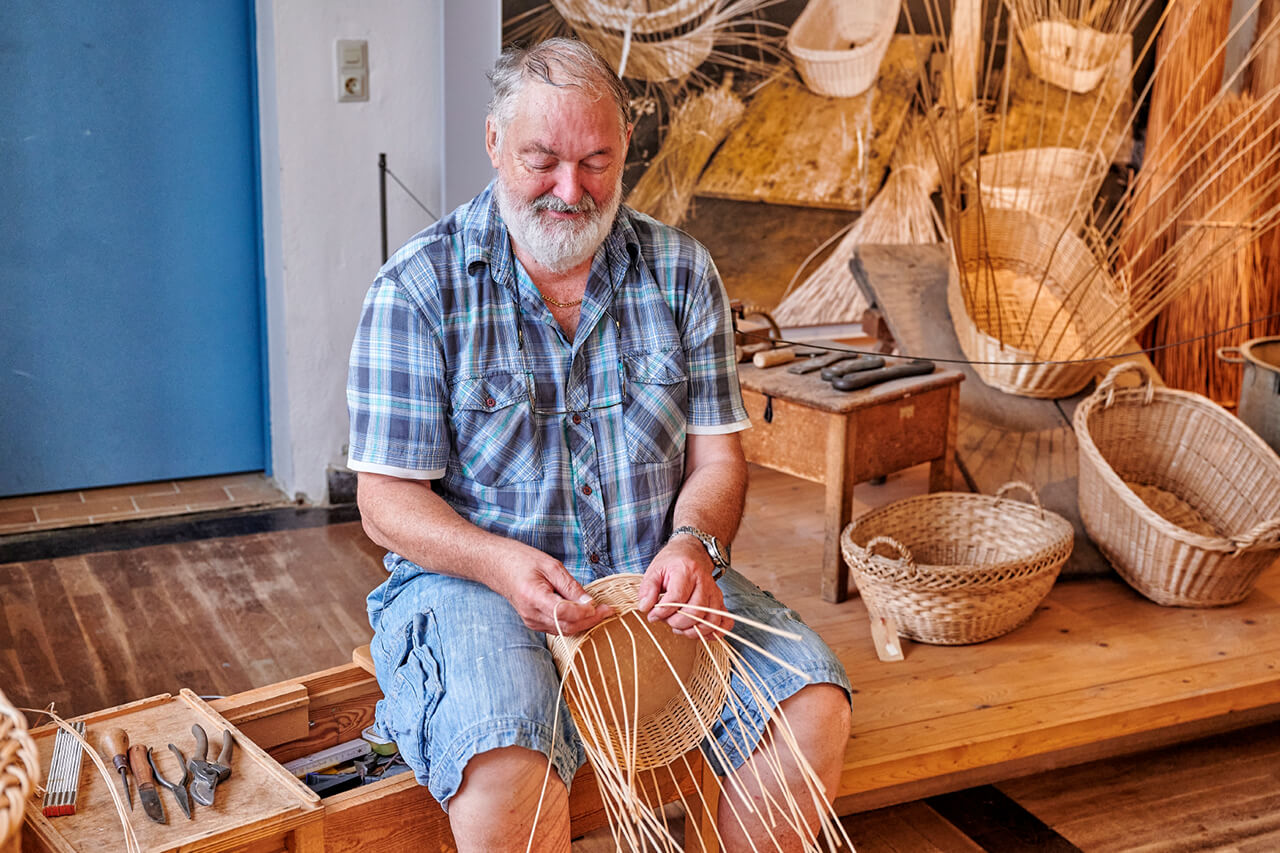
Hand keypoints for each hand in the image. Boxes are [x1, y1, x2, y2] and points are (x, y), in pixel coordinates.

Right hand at [498, 548, 612, 635]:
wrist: (497, 566)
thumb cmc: (522, 560)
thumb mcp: (551, 566)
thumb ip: (570, 586)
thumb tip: (589, 603)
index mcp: (534, 597)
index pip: (565, 613)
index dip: (587, 612)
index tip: (603, 606)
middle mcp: (531, 614)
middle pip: (567, 626)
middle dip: (590, 620)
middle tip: (608, 610)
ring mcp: (531, 621)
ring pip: (564, 630)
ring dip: (583, 623)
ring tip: (599, 610)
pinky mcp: (533, 623)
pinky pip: (557, 628)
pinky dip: (573, 623)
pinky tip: (583, 613)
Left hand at [637, 537, 733, 638]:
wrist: (692, 552)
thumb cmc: (672, 563)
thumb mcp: (654, 570)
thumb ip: (647, 589)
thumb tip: (645, 607)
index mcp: (686, 571)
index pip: (677, 598)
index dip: (662, 612)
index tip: (653, 615)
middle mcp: (704, 582)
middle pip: (695, 612)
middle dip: (676, 623)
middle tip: (666, 620)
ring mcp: (714, 593)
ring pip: (710, 620)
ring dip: (692, 630)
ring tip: (679, 626)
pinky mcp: (720, 601)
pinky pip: (724, 621)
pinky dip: (714, 632)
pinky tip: (700, 631)